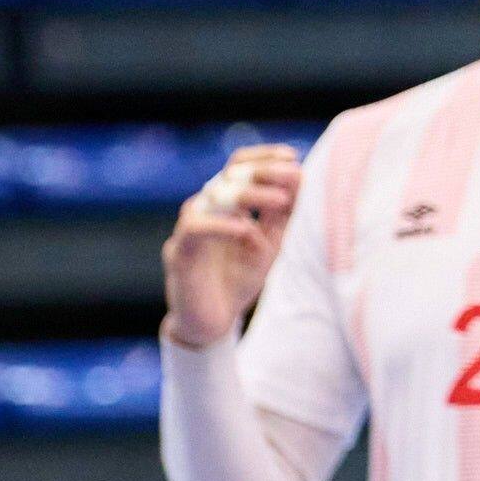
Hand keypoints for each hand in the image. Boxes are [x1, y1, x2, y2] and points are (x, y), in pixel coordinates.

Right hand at [163, 145, 302, 348]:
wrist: (211, 323)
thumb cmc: (237, 280)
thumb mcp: (270, 244)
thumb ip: (282, 216)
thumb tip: (300, 177)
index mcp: (224, 203)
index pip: (239, 165)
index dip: (264, 156)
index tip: (292, 156)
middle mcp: (204, 209)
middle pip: (229, 175)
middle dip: (264, 171)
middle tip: (293, 174)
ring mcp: (190, 227)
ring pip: (215, 197)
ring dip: (251, 194)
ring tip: (282, 200)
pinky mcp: (179, 251)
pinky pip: (197, 227)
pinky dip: (224, 226)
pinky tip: (246, 229)